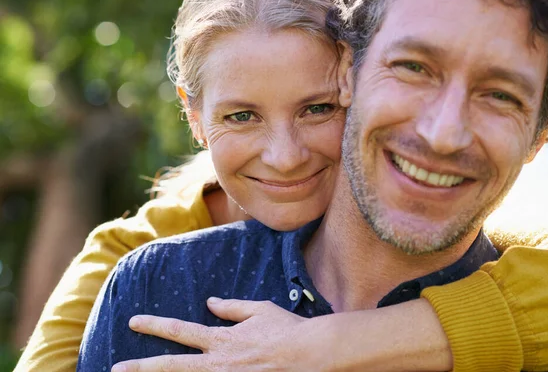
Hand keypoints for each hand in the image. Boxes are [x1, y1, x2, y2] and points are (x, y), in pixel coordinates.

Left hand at [112, 297, 330, 371]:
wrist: (310, 354)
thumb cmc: (286, 329)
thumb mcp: (258, 310)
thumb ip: (230, 307)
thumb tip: (210, 302)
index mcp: (220, 339)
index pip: (179, 330)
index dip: (154, 325)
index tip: (133, 322)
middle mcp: (217, 363)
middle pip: (172, 366)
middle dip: (142, 368)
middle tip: (116, 370)